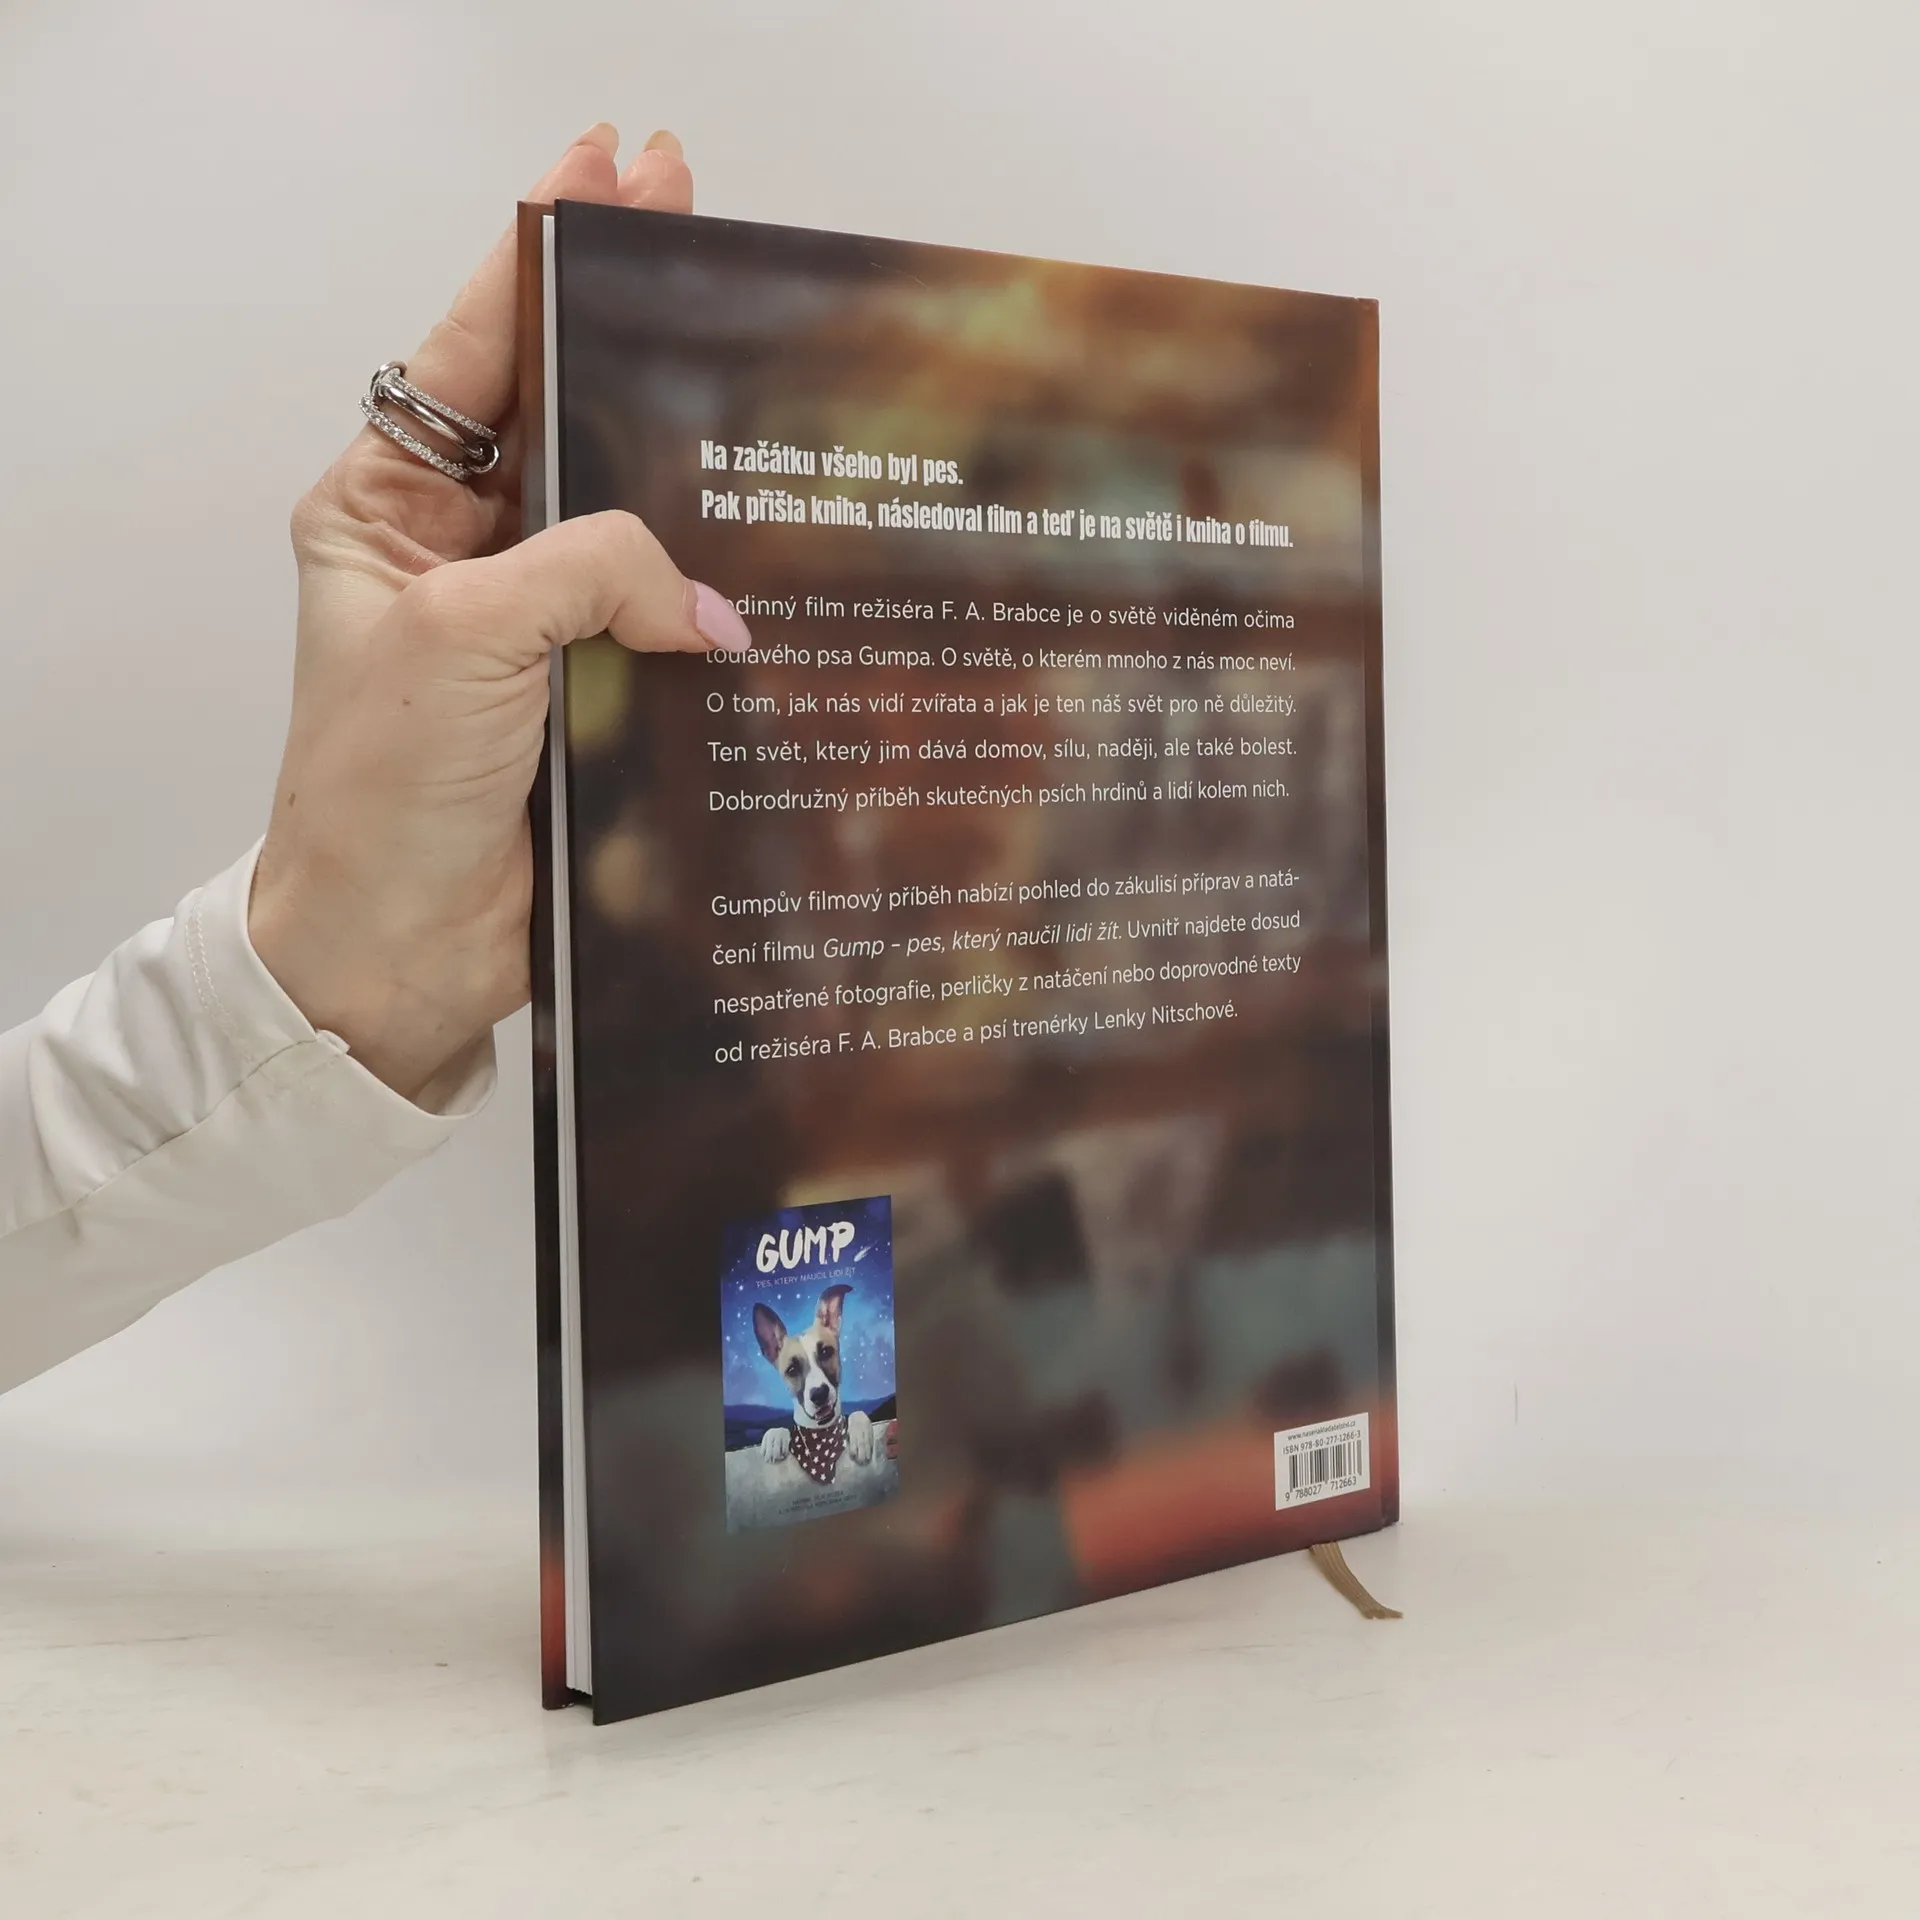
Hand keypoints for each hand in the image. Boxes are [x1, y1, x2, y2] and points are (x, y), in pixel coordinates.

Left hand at [250, 125, 749, 1102]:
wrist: (398, 950)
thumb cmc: (384, 787)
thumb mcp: (467, 634)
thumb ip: (593, 570)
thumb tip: (714, 606)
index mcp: (387, 508)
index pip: (472, 351)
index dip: (544, 251)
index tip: (613, 169)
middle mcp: (464, 554)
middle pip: (561, 412)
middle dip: (629, 326)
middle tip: (703, 222)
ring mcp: (536, 626)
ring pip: (628, 516)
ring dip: (687, 458)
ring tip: (760, 370)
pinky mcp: (594, 696)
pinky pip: (665, 617)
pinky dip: (718, 586)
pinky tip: (776, 541)